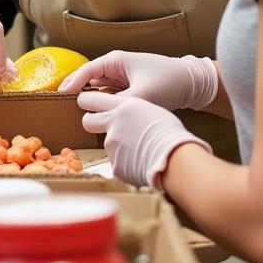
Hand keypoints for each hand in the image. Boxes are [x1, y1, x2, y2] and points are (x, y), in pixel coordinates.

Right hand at [59, 50, 218, 111]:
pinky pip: (109, 94)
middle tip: (60, 105)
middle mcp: (116, 66)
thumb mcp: (141, 96)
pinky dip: (101, 102)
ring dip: (88, 97)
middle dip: (75, 90)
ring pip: (98, 87)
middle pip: (88, 78)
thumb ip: (117, 104)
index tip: (60, 96)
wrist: (194, 84)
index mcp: (115, 60)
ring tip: (73, 111)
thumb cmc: (168, 83)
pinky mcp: (129, 87)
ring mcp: (122, 77)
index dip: (72, 83)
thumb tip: (98, 113)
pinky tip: (95, 113)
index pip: (86, 71)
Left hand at [78, 91, 210, 188]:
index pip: (92, 99)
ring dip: (119, 147)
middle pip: (88, 121)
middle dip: (91, 123)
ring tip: (141, 151)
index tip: (86, 103)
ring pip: (108, 144)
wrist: (177, 158)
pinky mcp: (115, 164)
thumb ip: (133, 113)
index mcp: (124, 106)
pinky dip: (127, 164)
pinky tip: (142, 163)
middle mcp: (113, 123)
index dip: (87, 101)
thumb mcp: (152, 111)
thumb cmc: (171, 133)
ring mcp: (112, 144)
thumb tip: (128, 117)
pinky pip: (118, 163)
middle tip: (101, 126)